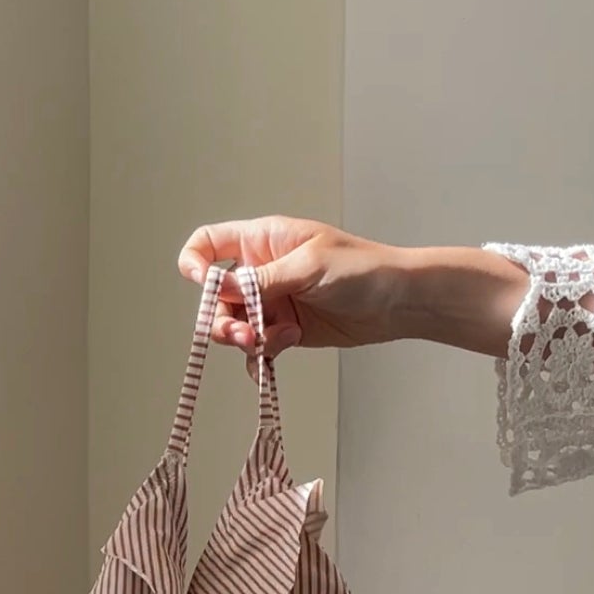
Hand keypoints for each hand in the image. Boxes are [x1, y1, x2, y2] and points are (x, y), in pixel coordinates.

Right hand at [178, 216, 527, 359]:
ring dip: (245, 339)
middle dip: (223, 319)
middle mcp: (262, 270)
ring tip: (270, 342)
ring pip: (235, 325)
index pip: (209, 243)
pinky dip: (263, 353)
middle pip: (217, 297)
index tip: (204, 286)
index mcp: (263, 240)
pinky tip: (282, 349)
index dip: (195, 263)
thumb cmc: (363, 269)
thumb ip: (261, 281)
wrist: (398, 302)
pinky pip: (257, 346)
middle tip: (244, 335)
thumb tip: (218, 289)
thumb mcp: (308, 268)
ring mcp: (272, 302)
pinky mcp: (284, 329)